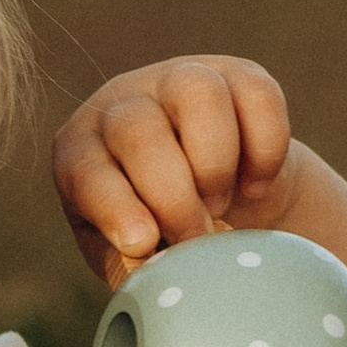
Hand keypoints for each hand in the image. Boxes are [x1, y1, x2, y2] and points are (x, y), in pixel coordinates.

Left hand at [53, 53, 299, 285]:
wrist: (225, 209)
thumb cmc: (165, 241)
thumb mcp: (136, 261)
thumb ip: (137, 269)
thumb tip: (156, 270)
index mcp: (81, 152)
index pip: (84, 168)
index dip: (113, 207)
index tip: (143, 244)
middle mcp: (123, 105)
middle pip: (139, 130)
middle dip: (174, 198)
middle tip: (196, 240)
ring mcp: (180, 81)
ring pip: (197, 93)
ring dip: (214, 164)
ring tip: (219, 207)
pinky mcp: (239, 76)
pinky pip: (258, 96)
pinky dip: (265, 150)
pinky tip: (255, 186)